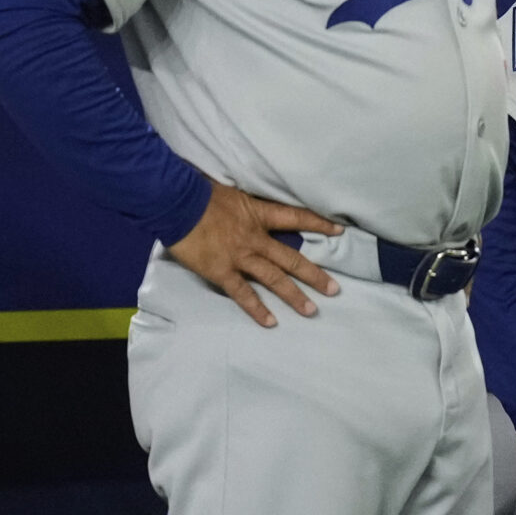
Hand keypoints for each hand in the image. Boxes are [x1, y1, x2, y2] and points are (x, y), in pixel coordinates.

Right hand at [167, 181, 343, 327]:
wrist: (176, 203)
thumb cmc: (200, 192)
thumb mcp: (233, 191)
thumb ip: (246, 203)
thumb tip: (251, 202)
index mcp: (259, 215)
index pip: (296, 218)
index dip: (318, 224)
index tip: (338, 231)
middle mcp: (255, 239)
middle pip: (291, 259)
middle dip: (315, 275)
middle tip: (335, 290)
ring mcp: (240, 257)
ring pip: (274, 279)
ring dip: (294, 296)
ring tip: (312, 311)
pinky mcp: (221, 272)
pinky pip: (242, 294)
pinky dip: (257, 309)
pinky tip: (271, 323)